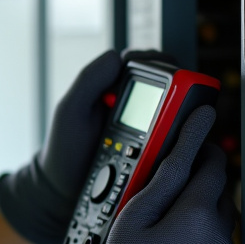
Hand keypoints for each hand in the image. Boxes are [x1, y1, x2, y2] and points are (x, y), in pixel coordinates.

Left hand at [0, 49, 171, 243]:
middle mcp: (137, 101)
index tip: (166, 76)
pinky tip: (170, 147)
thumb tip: (116, 56)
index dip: (162, 65)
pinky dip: (178, 141)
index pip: (148, 62)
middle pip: (173, 85)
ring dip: (179, 118)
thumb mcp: (70, 109)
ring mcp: (150, 124)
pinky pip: (176, 140)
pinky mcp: (158, 147)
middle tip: (174, 106)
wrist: (66, 188)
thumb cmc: (65, 147)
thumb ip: (89, 79)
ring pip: (179, 113)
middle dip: (178, 92)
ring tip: (168, 129)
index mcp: (116, 83)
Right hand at [65, 106, 235, 243]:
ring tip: (171, 218)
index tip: (203, 116)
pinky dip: (205, 242)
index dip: (202, 137)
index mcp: (196, 215)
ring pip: (221, 222)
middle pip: (219, 190)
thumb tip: (180, 154)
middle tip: (179, 168)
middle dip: (202, 175)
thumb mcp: (130, 221)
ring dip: (203, 210)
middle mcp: (221, 238)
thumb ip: (159, 182)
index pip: (208, 162)